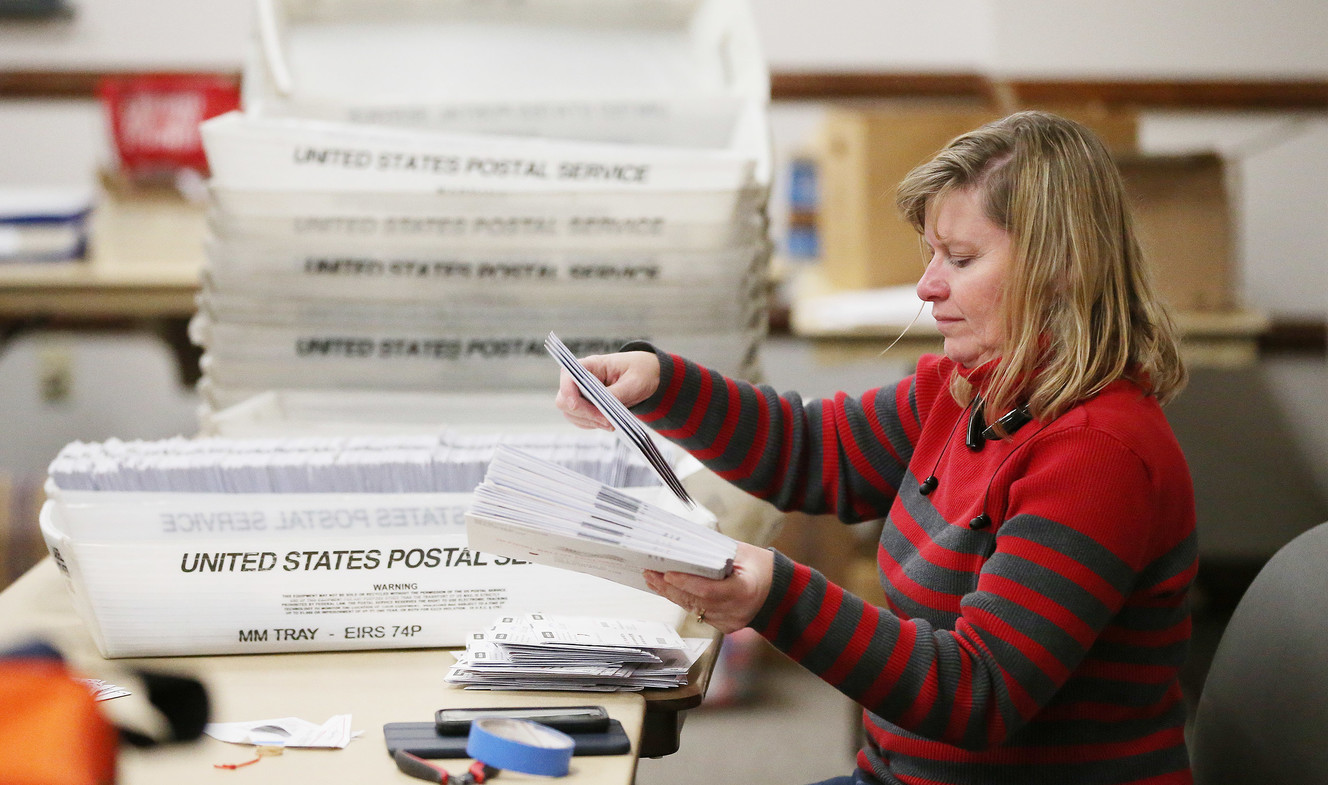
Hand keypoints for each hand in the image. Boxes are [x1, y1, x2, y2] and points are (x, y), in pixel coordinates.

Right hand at [553, 351, 660, 430]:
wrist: (647, 376)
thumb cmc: (640, 371)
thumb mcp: (633, 382)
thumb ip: (616, 394)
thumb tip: (603, 408)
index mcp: (590, 365)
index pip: (567, 375)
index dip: (567, 391)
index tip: (576, 406)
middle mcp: (581, 379)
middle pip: (564, 399)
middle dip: (583, 413)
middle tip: (606, 421)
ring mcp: (581, 394)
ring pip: (571, 413)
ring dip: (589, 421)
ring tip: (611, 424)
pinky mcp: (586, 406)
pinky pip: (580, 420)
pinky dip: (592, 424)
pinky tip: (608, 424)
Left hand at [644, 542, 773, 633]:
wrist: (778, 591)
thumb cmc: (761, 567)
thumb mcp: (742, 552)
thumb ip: (715, 552)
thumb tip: (685, 546)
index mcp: (745, 590)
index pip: (709, 590)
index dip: (687, 583)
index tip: (668, 573)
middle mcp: (737, 610)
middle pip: (696, 602)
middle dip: (671, 587)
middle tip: (651, 573)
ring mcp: (730, 621)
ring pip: (694, 609)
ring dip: (672, 594)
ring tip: (653, 580)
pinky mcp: (725, 626)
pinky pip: (699, 614)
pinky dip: (684, 601)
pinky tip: (669, 591)